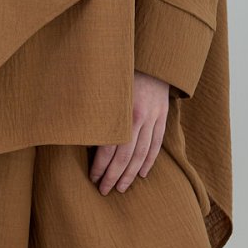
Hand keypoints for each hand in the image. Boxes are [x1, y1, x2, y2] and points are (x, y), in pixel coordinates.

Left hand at [88, 70, 169, 194]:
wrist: (148, 58)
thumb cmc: (118, 73)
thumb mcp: (104, 90)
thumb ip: (98, 113)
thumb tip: (86, 138)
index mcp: (120, 113)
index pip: (109, 149)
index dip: (101, 166)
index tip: (93, 178)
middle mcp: (138, 118)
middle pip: (125, 156)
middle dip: (114, 176)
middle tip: (104, 190)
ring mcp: (153, 118)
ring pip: (141, 154)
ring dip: (130, 174)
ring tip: (121, 188)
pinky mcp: (162, 117)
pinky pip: (156, 145)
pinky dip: (149, 161)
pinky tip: (141, 174)